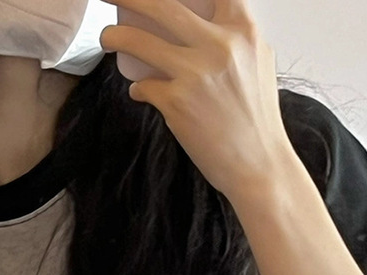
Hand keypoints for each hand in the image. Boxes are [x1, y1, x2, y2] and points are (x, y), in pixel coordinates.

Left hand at [99, 0, 294, 202]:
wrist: (259, 165)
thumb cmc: (258, 118)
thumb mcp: (258, 62)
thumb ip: (236, 38)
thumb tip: (210, 22)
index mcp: (243, 31)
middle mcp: (220, 46)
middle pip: (162, 4)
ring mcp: (196, 74)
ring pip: (139, 41)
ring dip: (114, 36)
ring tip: (107, 37)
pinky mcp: (177, 103)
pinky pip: (144, 87)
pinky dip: (139, 88)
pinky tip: (140, 91)